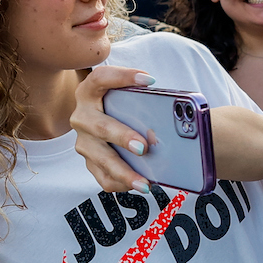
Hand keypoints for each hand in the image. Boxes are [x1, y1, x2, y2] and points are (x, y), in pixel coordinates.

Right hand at [71, 65, 161, 193]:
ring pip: (101, 158)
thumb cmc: (122, 106)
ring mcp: (83, 141)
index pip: (100, 78)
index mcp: (90, 92)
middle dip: (122, 137)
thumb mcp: (127, 97)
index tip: (149, 80)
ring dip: (124, 171)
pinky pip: (102, 176)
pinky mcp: (89, 161)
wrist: (104, 119)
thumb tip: (179, 111)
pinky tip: (138, 185)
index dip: (123, 77)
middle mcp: (82, 116)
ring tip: (144, 182)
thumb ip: (143, 99)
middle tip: (143, 147)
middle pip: (100, 126)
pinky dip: (121, 183)